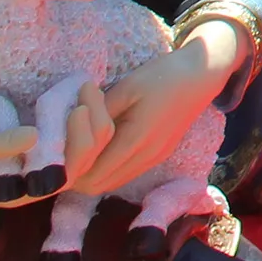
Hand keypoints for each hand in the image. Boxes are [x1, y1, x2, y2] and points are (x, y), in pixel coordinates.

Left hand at [68, 30, 232, 197]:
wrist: (203, 74)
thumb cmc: (163, 75)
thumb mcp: (125, 88)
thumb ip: (97, 113)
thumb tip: (69, 129)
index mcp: (136, 140)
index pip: (91, 175)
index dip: (69, 168)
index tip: (59, 147)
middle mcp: (147, 157)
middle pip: (98, 187)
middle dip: (76, 175)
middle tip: (64, 150)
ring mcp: (155, 158)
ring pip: (111, 183)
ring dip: (92, 173)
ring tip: (79, 149)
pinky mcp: (159, 154)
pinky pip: (126, 173)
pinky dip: (108, 169)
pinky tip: (102, 147)